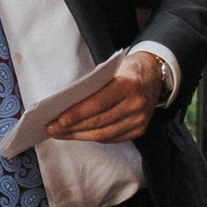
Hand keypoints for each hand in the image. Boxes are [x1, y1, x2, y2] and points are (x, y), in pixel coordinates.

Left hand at [45, 52, 164, 144]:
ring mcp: (140, 119)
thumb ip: (92, 84)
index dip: (77, 114)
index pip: (98, 103)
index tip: (58, 119)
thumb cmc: (126, 69)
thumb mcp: (110, 69)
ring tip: (61, 133)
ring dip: (79, 135)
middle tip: (52, 128)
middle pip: (99, 122)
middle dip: (72, 127)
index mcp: (129, 84)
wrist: (154, 75)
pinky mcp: (139, 130)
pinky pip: (111, 138)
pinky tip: (78, 134)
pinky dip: (92, 137)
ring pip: (104, 134)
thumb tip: (65, 102)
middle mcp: (137, 104)